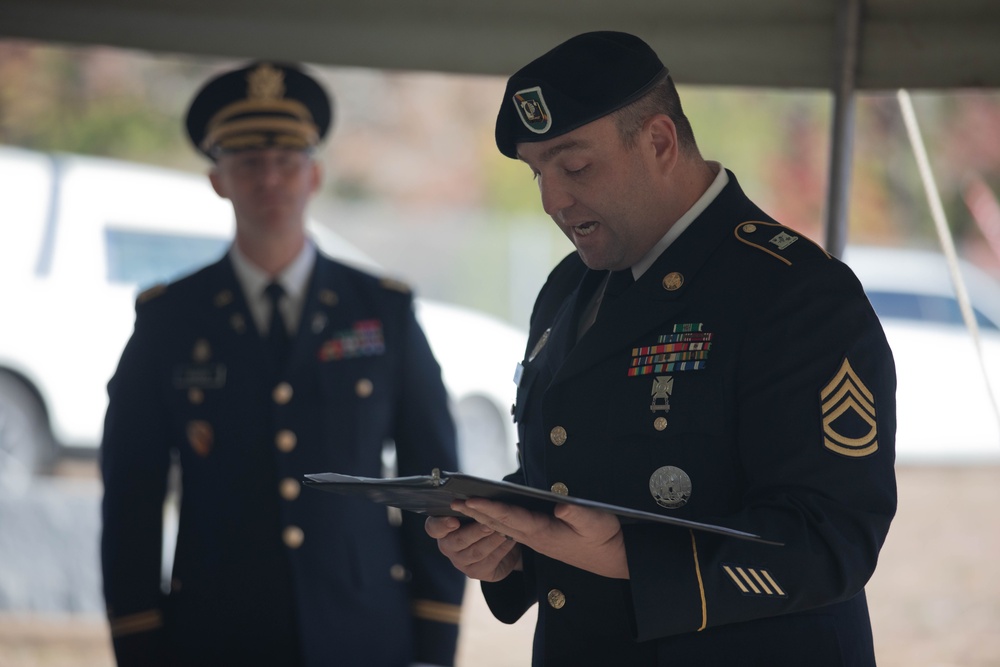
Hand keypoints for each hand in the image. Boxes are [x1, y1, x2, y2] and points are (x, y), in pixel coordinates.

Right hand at [425, 515, 521, 581]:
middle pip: (458, 540)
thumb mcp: (474, 512)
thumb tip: (476, 499)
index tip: (454, 520)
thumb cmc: (481, 521)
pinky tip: (510, 540)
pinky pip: (489, 560)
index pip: (433, 527)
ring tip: (503, 530)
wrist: (497, 544)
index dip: (442, 524)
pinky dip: (501, 548)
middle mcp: (447, 546)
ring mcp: (460, 562)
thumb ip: (471, 507)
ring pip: (476, 552)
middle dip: (475, 531)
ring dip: (491, 540)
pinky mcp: (475, 572)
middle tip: (489, 524)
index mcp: (442, 528)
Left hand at [435, 499, 628, 579]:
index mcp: (544, 533)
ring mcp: (537, 541)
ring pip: (503, 528)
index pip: (511, 518)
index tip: (471, 500)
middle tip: (453, 502)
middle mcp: (535, 538)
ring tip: (464, 506)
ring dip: (482, 517)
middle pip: (499, 524)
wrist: (613, 559)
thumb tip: (562, 504)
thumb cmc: (604, 538)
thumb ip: (578, 514)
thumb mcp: (597, 523)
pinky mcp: (541, 540)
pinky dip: (497, 520)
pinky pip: (512, 529)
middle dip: (476, 513)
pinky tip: (489, 515)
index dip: (490, 508)